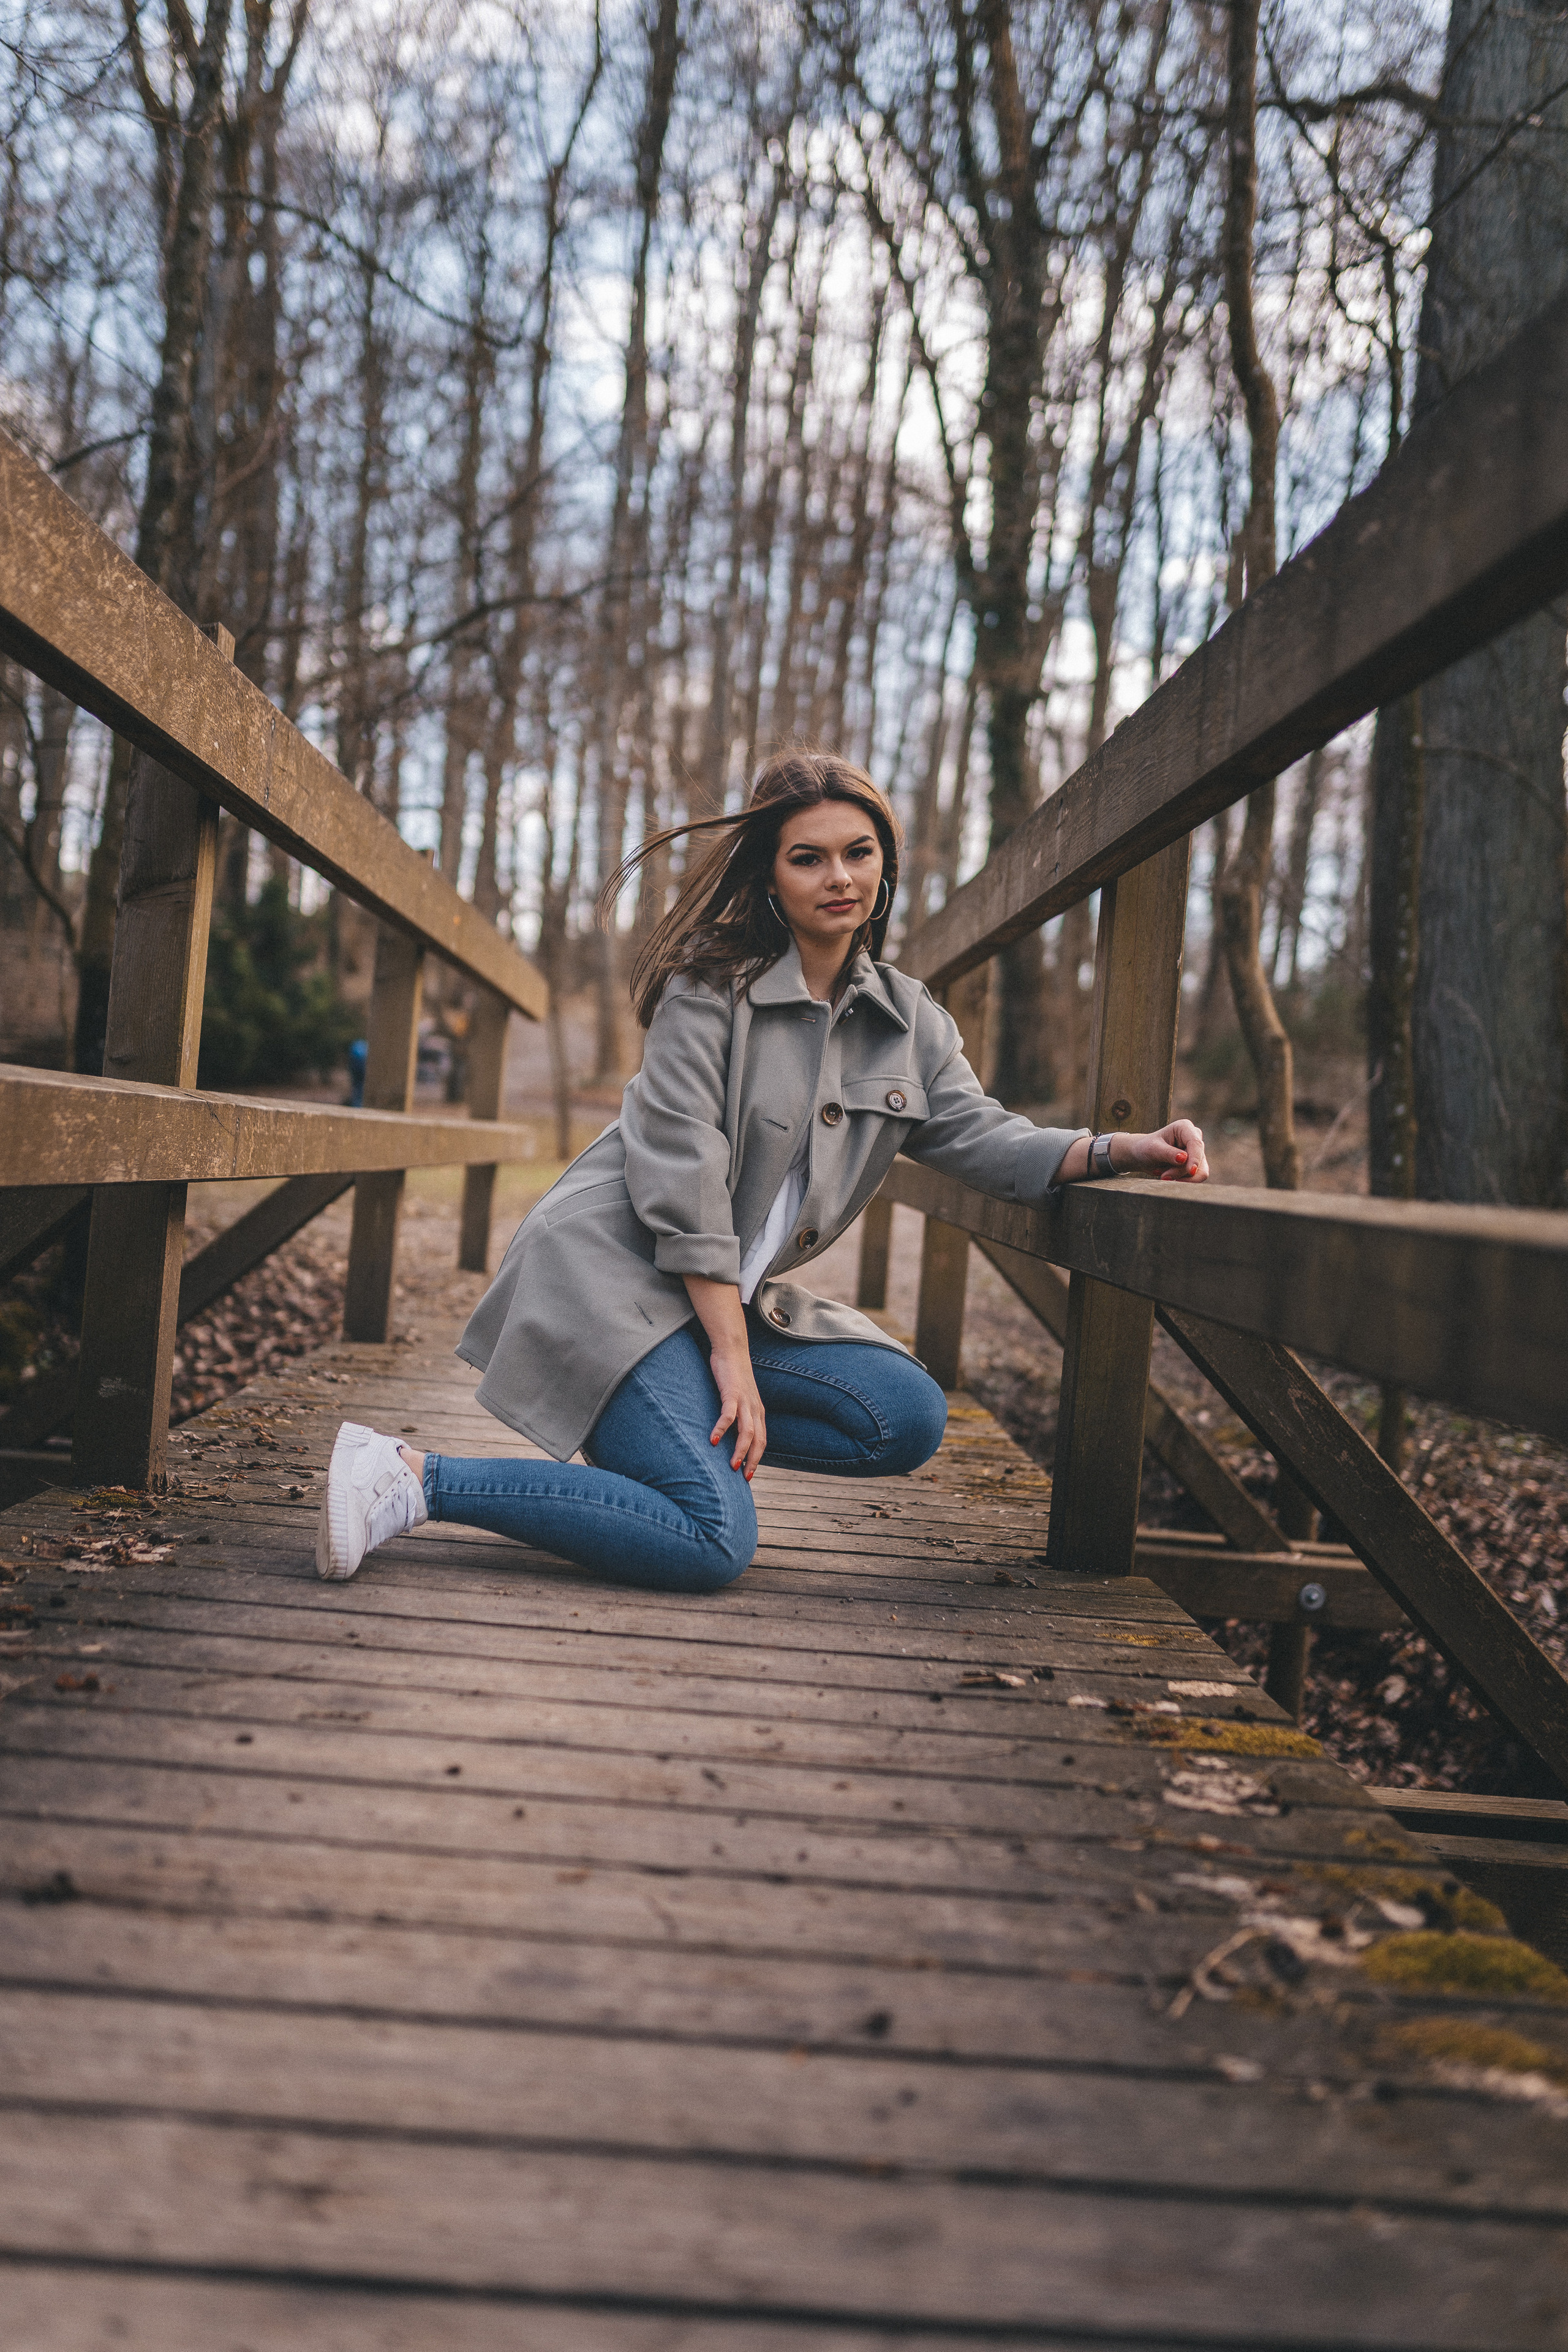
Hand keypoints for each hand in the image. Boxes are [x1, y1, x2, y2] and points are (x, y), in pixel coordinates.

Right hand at [708, 1344, 767, 1477]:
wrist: (731, 1349)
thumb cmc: (733, 1375)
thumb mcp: (740, 1398)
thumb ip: (739, 1414)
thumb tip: (730, 1433)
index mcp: (758, 1411)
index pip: (762, 1440)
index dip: (757, 1458)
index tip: (748, 1474)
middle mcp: (755, 1408)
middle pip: (758, 1440)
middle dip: (752, 1460)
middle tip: (744, 1477)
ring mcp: (745, 1401)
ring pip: (747, 1431)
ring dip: (740, 1450)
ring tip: (731, 1465)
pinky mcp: (731, 1393)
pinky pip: (728, 1415)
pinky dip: (722, 1429)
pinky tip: (714, 1441)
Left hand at [1130, 1118, 1207, 1181]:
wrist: (1143, 1156)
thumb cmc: (1146, 1148)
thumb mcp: (1153, 1149)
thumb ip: (1168, 1153)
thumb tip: (1184, 1159)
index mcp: (1184, 1127)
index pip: (1196, 1143)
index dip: (1195, 1158)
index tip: (1190, 1171)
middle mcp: (1194, 1137)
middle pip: (1197, 1160)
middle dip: (1180, 1172)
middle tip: (1163, 1176)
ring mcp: (1197, 1152)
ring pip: (1199, 1172)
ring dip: (1179, 1177)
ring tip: (1162, 1174)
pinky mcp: (1197, 1164)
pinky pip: (1196, 1178)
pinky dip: (1181, 1179)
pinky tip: (1167, 1175)